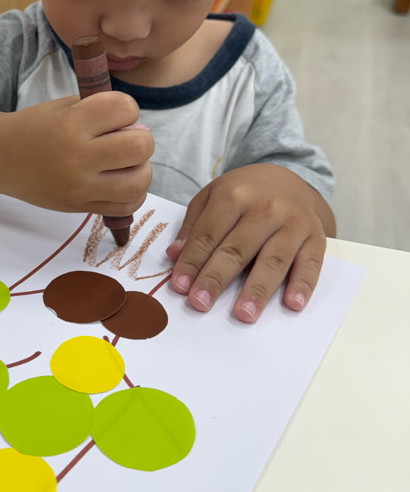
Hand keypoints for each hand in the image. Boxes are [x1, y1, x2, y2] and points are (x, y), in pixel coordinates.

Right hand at [0, 92, 154, 214]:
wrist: (2, 158)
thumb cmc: (36, 127)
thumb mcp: (65, 106)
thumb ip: (103, 112)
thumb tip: (141, 131)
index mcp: (72, 124)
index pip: (124, 108)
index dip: (128, 108)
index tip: (115, 114)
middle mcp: (77, 157)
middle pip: (139, 147)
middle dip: (141, 139)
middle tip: (127, 140)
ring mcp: (79, 187)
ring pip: (137, 182)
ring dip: (141, 169)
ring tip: (128, 164)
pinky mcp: (80, 207)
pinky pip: (126, 207)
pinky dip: (134, 194)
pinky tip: (122, 182)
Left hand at [166, 164, 332, 321]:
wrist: (288, 178)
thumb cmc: (244, 193)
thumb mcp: (212, 197)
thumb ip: (194, 226)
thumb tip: (175, 255)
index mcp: (234, 195)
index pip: (208, 235)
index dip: (192, 262)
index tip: (180, 286)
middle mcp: (266, 208)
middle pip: (237, 249)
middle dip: (216, 278)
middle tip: (200, 303)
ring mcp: (293, 223)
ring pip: (273, 260)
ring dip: (257, 289)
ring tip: (244, 313)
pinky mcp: (316, 237)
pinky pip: (311, 263)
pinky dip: (303, 284)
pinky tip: (292, 303)